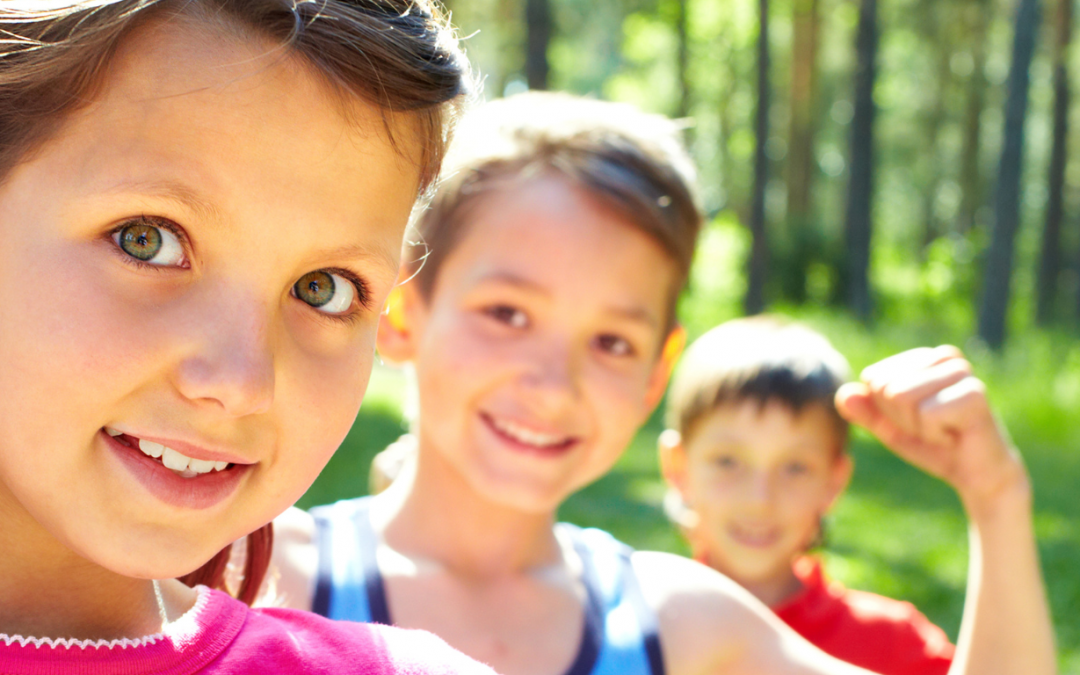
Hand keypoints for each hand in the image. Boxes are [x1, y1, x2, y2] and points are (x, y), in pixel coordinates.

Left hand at [835, 346, 1028, 514]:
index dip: (886, 410)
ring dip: (918, 427)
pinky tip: (956, 435)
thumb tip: (843, 393)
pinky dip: (935, 434)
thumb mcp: (889, 428)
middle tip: (933, 428)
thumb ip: (865, 411)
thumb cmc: (933, 446)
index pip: (873, 378)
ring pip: (901, 397)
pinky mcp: (974, 393)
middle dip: (901, 419)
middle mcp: (944, 356)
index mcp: (922, 358)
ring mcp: (961, 372)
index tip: (916, 420)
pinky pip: (926, 415)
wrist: (977, 475)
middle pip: (885, 387)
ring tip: (944, 430)